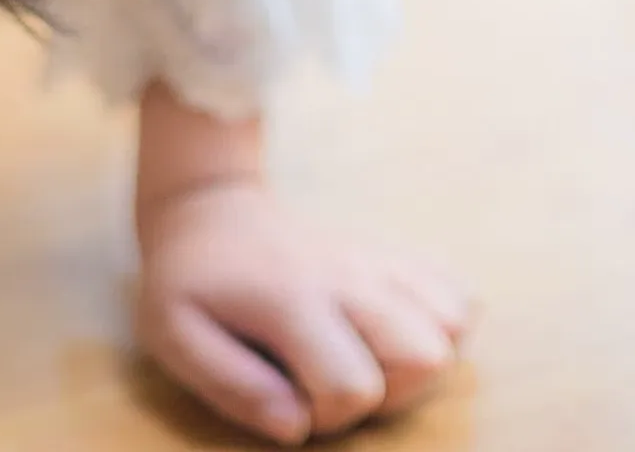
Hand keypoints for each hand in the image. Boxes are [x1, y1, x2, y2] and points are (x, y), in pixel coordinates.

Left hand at [132, 88, 471, 443]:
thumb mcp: (176, 337)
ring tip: (366, 359)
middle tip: (332, 381)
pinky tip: (394, 332)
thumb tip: (295, 427)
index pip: (354, 386)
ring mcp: (379, 259)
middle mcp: (350, 275)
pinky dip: (443, 324)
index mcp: (293, 299)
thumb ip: (233, 386)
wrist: (210, 207)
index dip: (327, 417)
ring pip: (454, 322)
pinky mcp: (395, 254)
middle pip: (425, 355)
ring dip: (418, 361)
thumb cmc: (188, 282)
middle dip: (388, 394)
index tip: (289, 401)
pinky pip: (457, 292)